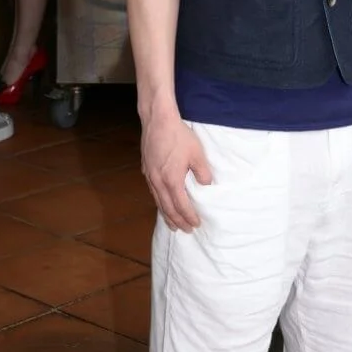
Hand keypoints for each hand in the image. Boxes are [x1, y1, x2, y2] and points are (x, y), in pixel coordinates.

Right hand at [141, 113, 212, 231]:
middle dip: (178, 221)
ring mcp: (150, 176)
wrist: (158, 120)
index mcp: (172, 180)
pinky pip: (153, 192)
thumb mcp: (197, 153)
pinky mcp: (146, 169)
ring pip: (158, 201)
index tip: (196, 225)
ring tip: (172, 224)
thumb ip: (203, 172)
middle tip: (186, 230)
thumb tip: (206, 184)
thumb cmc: (178, 136)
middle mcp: (158, 182)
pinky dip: (159, 202)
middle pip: (167, 208)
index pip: (181, 206)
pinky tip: (162, 201)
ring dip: (166, 215)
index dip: (189, 217)